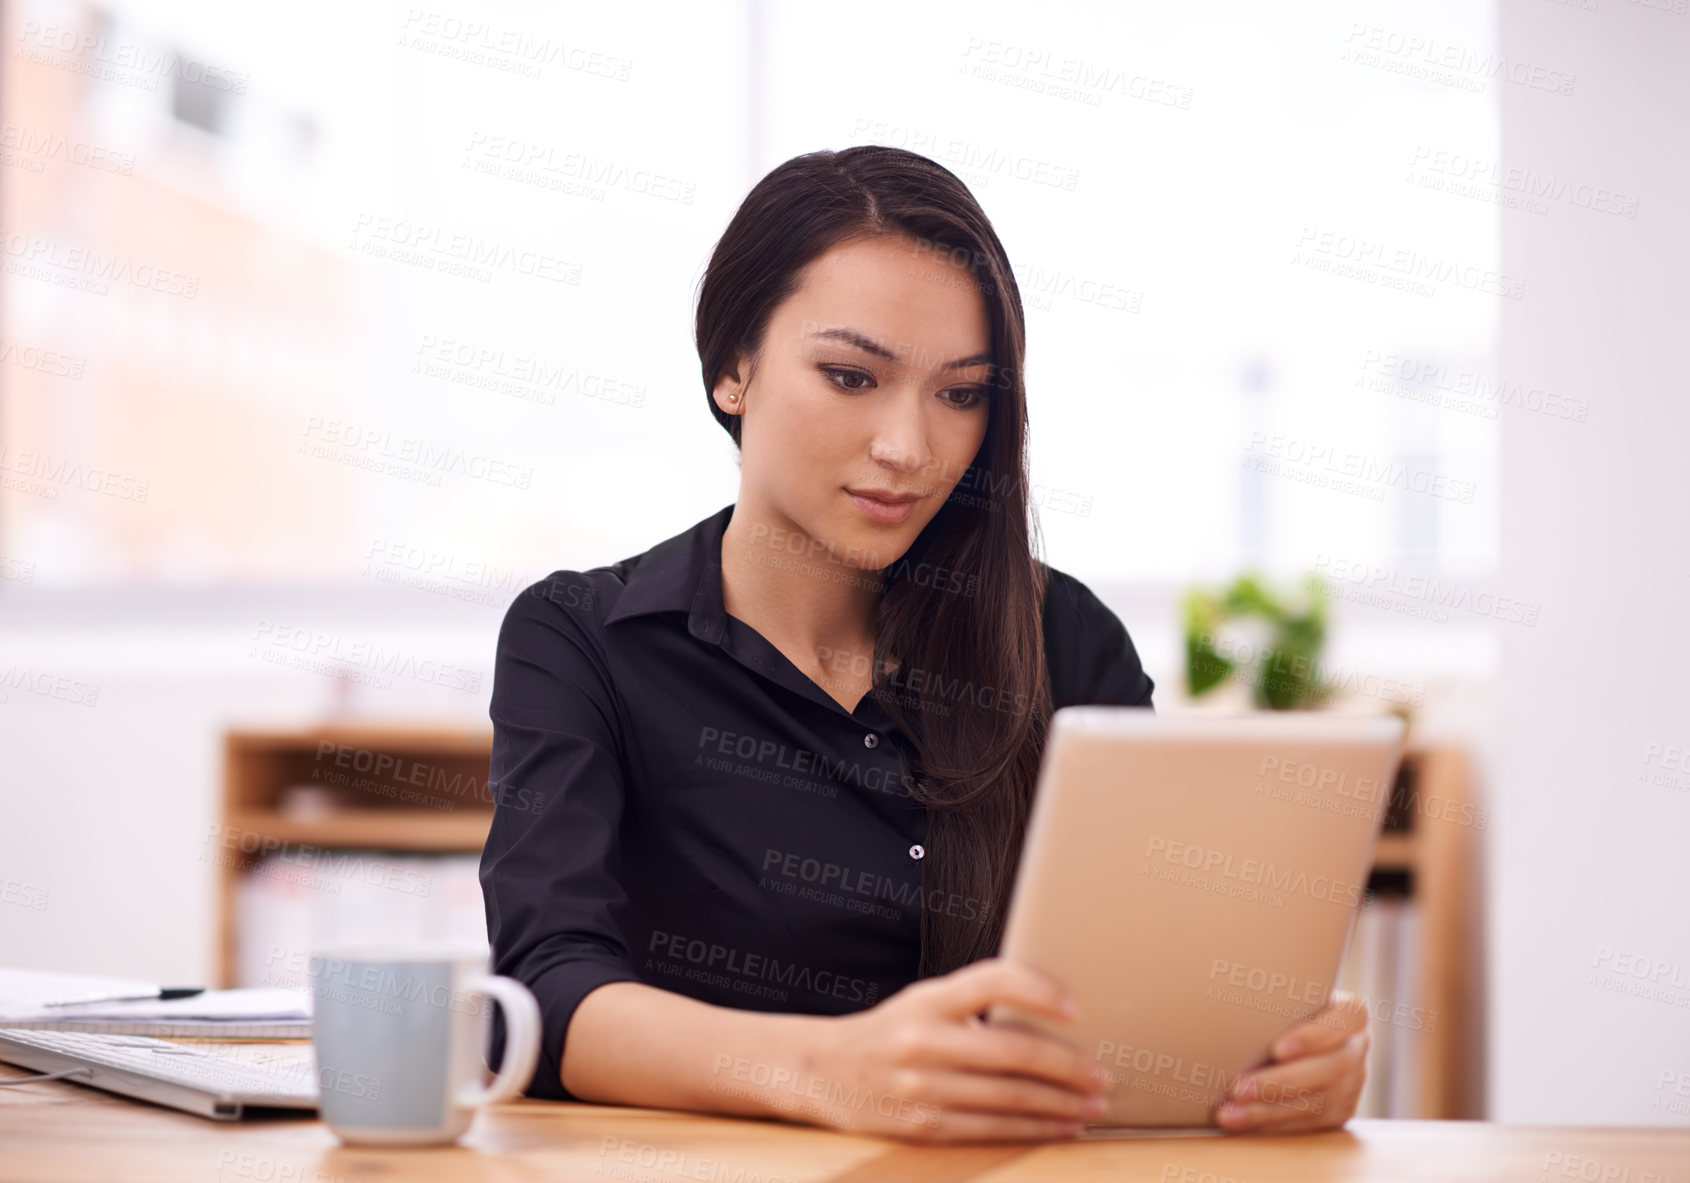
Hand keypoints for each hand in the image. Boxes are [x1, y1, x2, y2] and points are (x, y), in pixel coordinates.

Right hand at [790, 957, 1109, 1142]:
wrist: (822, 1071)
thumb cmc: (889, 1031)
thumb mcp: (923, 1002)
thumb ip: (973, 1005)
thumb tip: (1049, 1016)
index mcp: (928, 1000)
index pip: (993, 981)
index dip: (1039, 991)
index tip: (1076, 1008)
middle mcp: (924, 1040)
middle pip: (1013, 1051)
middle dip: (1067, 1066)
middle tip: (1103, 1073)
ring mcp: (922, 1087)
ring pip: (1009, 1098)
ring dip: (1060, 1104)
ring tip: (1092, 1104)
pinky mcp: (923, 1126)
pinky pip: (991, 1130)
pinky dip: (1033, 1130)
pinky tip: (1060, 1127)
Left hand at [1213, 989, 1369, 1133]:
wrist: (1281, 1041)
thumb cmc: (1274, 1010)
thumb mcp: (1280, 999)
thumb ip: (1271, 1000)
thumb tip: (1224, 997)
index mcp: (1348, 1015)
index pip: (1347, 1018)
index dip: (1315, 1035)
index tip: (1277, 1049)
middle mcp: (1354, 1050)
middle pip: (1330, 1069)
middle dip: (1281, 1082)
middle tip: (1239, 1088)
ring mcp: (1349, 1085)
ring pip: (1318, 1104)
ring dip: (1269, 1111)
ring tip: (1230, 1113)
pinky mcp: (1336, 1114)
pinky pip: (1308, 1126)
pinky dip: (1271, 1126)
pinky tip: (1241, 1123)